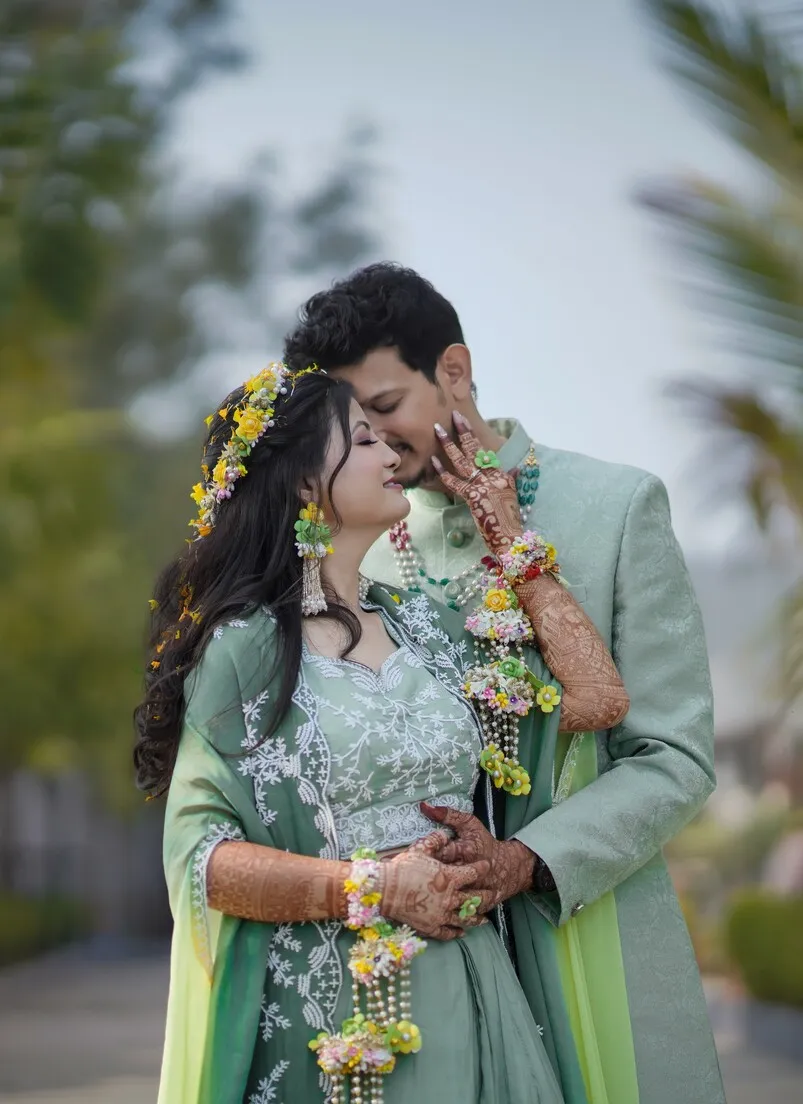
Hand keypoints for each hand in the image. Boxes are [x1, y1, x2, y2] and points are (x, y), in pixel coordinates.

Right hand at [380, 849, 492, 940]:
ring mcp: (442, 914)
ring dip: (477, 918)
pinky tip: (461, 932)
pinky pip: (449, 932)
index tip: (486, 866)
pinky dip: (456, 933)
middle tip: (494, 894)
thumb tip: (444, 834)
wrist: (386, 890)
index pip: (473, 872)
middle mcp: (451, 897)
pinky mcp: (432, 927)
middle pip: (475, 898)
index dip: (482, 868)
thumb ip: (435, 840)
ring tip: (484, 919)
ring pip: (465, 918)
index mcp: (450, 877)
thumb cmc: (403, 868)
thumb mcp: (420, 849)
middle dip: (486, 895)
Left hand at [420, 803, 534, 911]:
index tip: (410, 856)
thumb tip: (424, 805)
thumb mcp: (470, 824)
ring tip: (418, 897)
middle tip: (409, 879)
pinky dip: (447, 914)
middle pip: (442, 877)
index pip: (440, 853)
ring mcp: (474, 890)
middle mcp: (469, 871)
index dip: (424, 855)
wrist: (510, 867)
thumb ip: (448, 814)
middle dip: (425, 879)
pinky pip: (461, 912)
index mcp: (465, 850)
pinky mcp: (478, 904)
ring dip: (434, 899)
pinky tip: (432, 913)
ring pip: (450, 898)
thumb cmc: (485, 844)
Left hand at [432, 411, 520, 556]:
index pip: (484, 450)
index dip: (472, 435)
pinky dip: (443, 472)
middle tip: (452, 416)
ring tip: (438, 430)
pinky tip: (433, 461)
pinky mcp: (472, 496)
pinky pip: (454, 482)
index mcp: (501, 474)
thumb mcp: (513, 495)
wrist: (509, 536)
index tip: (462, 422)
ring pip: (463, 460)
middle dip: (463, 431)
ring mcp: (482, 485)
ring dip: (449, 444)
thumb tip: (516, 467)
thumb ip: (512, 478)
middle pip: (475, 449)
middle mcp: (492, 476)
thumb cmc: (509, 518)